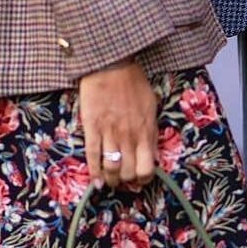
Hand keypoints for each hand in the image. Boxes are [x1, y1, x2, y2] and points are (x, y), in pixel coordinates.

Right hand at [79, 59, 157, 189]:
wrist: (112, 65)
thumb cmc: (134, 84)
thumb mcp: (152, 108)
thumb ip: (152, 134)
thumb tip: (154, 157)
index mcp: (146, 132)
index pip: (148, 168)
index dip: (144, 179)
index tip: (140, 180)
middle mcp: (130, 136)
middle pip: (130, 172)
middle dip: (127, 182)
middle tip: (123, 182)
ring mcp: (110, 133)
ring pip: (112, 168)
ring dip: (111, 180)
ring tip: (110, 182)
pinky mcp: (92, 127)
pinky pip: (92, 155)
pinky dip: (94, 172)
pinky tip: (95, 182)